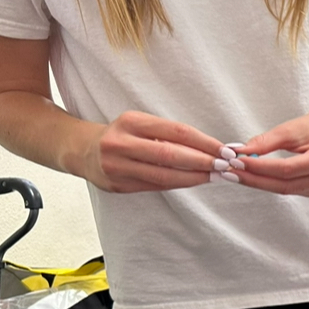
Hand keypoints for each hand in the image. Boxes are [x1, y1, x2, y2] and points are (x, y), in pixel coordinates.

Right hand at [82, 111, 223, 192]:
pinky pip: (156, 186)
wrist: (83, 150)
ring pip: (164, 175)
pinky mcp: (118, 186)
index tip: (225, 150)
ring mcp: (117, 167)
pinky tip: (195, 181)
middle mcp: (121, 143)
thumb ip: (169, 134)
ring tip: (216, 176)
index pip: (176, 132)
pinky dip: (179, 183)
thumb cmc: (123, 135)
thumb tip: (212, 148)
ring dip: (195, 177)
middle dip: (203, 162)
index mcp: (130, 122)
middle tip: (225, 166)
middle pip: (171, 155)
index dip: (204, 142)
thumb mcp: (141, 124)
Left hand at [227, 107, 308, 197]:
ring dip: (260, 183)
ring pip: (286, 190)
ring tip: (238, 174)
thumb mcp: (292, 128)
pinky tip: (256, 178)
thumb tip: (240, 152)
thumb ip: (266, 142)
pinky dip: (272, 184)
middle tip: (230, 172)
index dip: (259, 167)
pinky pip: (292, 190)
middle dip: (254, 179)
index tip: (236, 162)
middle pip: (284, 185)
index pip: (286, 169)